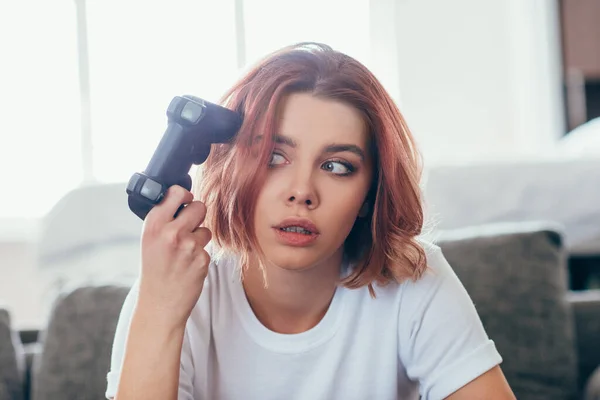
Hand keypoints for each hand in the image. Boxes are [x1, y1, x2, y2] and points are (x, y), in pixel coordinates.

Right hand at [136, 185, 211, 329]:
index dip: (184, 195)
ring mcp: (188, 246)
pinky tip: (189, 266)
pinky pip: (208, 248)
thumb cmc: (154, 271)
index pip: (176, 192)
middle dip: (197, 216)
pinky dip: (201, 256)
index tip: (184, 200)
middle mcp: (171, 232)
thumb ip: (164, 220)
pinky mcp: (202, 259)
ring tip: (184, 253)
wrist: (159, 304)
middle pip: (199, 206)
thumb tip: (184, 199)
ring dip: (199, 238)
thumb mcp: (149, 240)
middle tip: (188, 228)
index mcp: (154, 224)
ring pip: (206, 229)